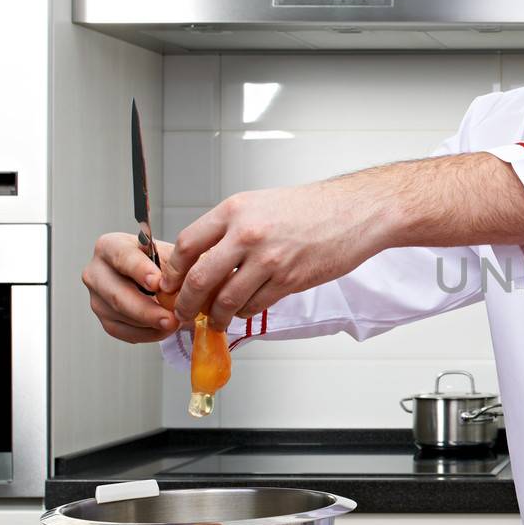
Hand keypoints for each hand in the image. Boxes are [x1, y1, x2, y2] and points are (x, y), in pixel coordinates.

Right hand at [82, 233, 179, 343]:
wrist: (157, 276)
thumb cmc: (162, 262)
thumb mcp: (170, 254)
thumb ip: (175, 266)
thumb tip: (183, 286)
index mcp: (110, 246)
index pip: (122, 257)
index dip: (140, 270)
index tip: (157, 283)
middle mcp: (96, 271)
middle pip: (117, 294)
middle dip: (146, 310)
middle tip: (171, 319)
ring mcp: (96, 296)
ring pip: (119, 315)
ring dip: (149, 324)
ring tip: (175, 324)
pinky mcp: (103, 317)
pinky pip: (121, 331)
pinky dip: (144, 334)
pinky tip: (163, 330)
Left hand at [160, 179, 390, 328]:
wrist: (353, 212)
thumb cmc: (310, 207)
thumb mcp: (259, 204)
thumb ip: (230, 228)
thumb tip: (204, 257)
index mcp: (235, 210)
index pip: (187, 245)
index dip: (173, 271)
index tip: (170, 284)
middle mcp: (247, 234)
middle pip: (200, 278)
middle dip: (185, 302)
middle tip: (182, 312)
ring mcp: (269, 259)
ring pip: (226, 299)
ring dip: (214, 316)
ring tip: (213, 321)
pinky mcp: (289, 279)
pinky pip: (254, 305)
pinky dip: (244, 313)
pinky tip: (244, 310)